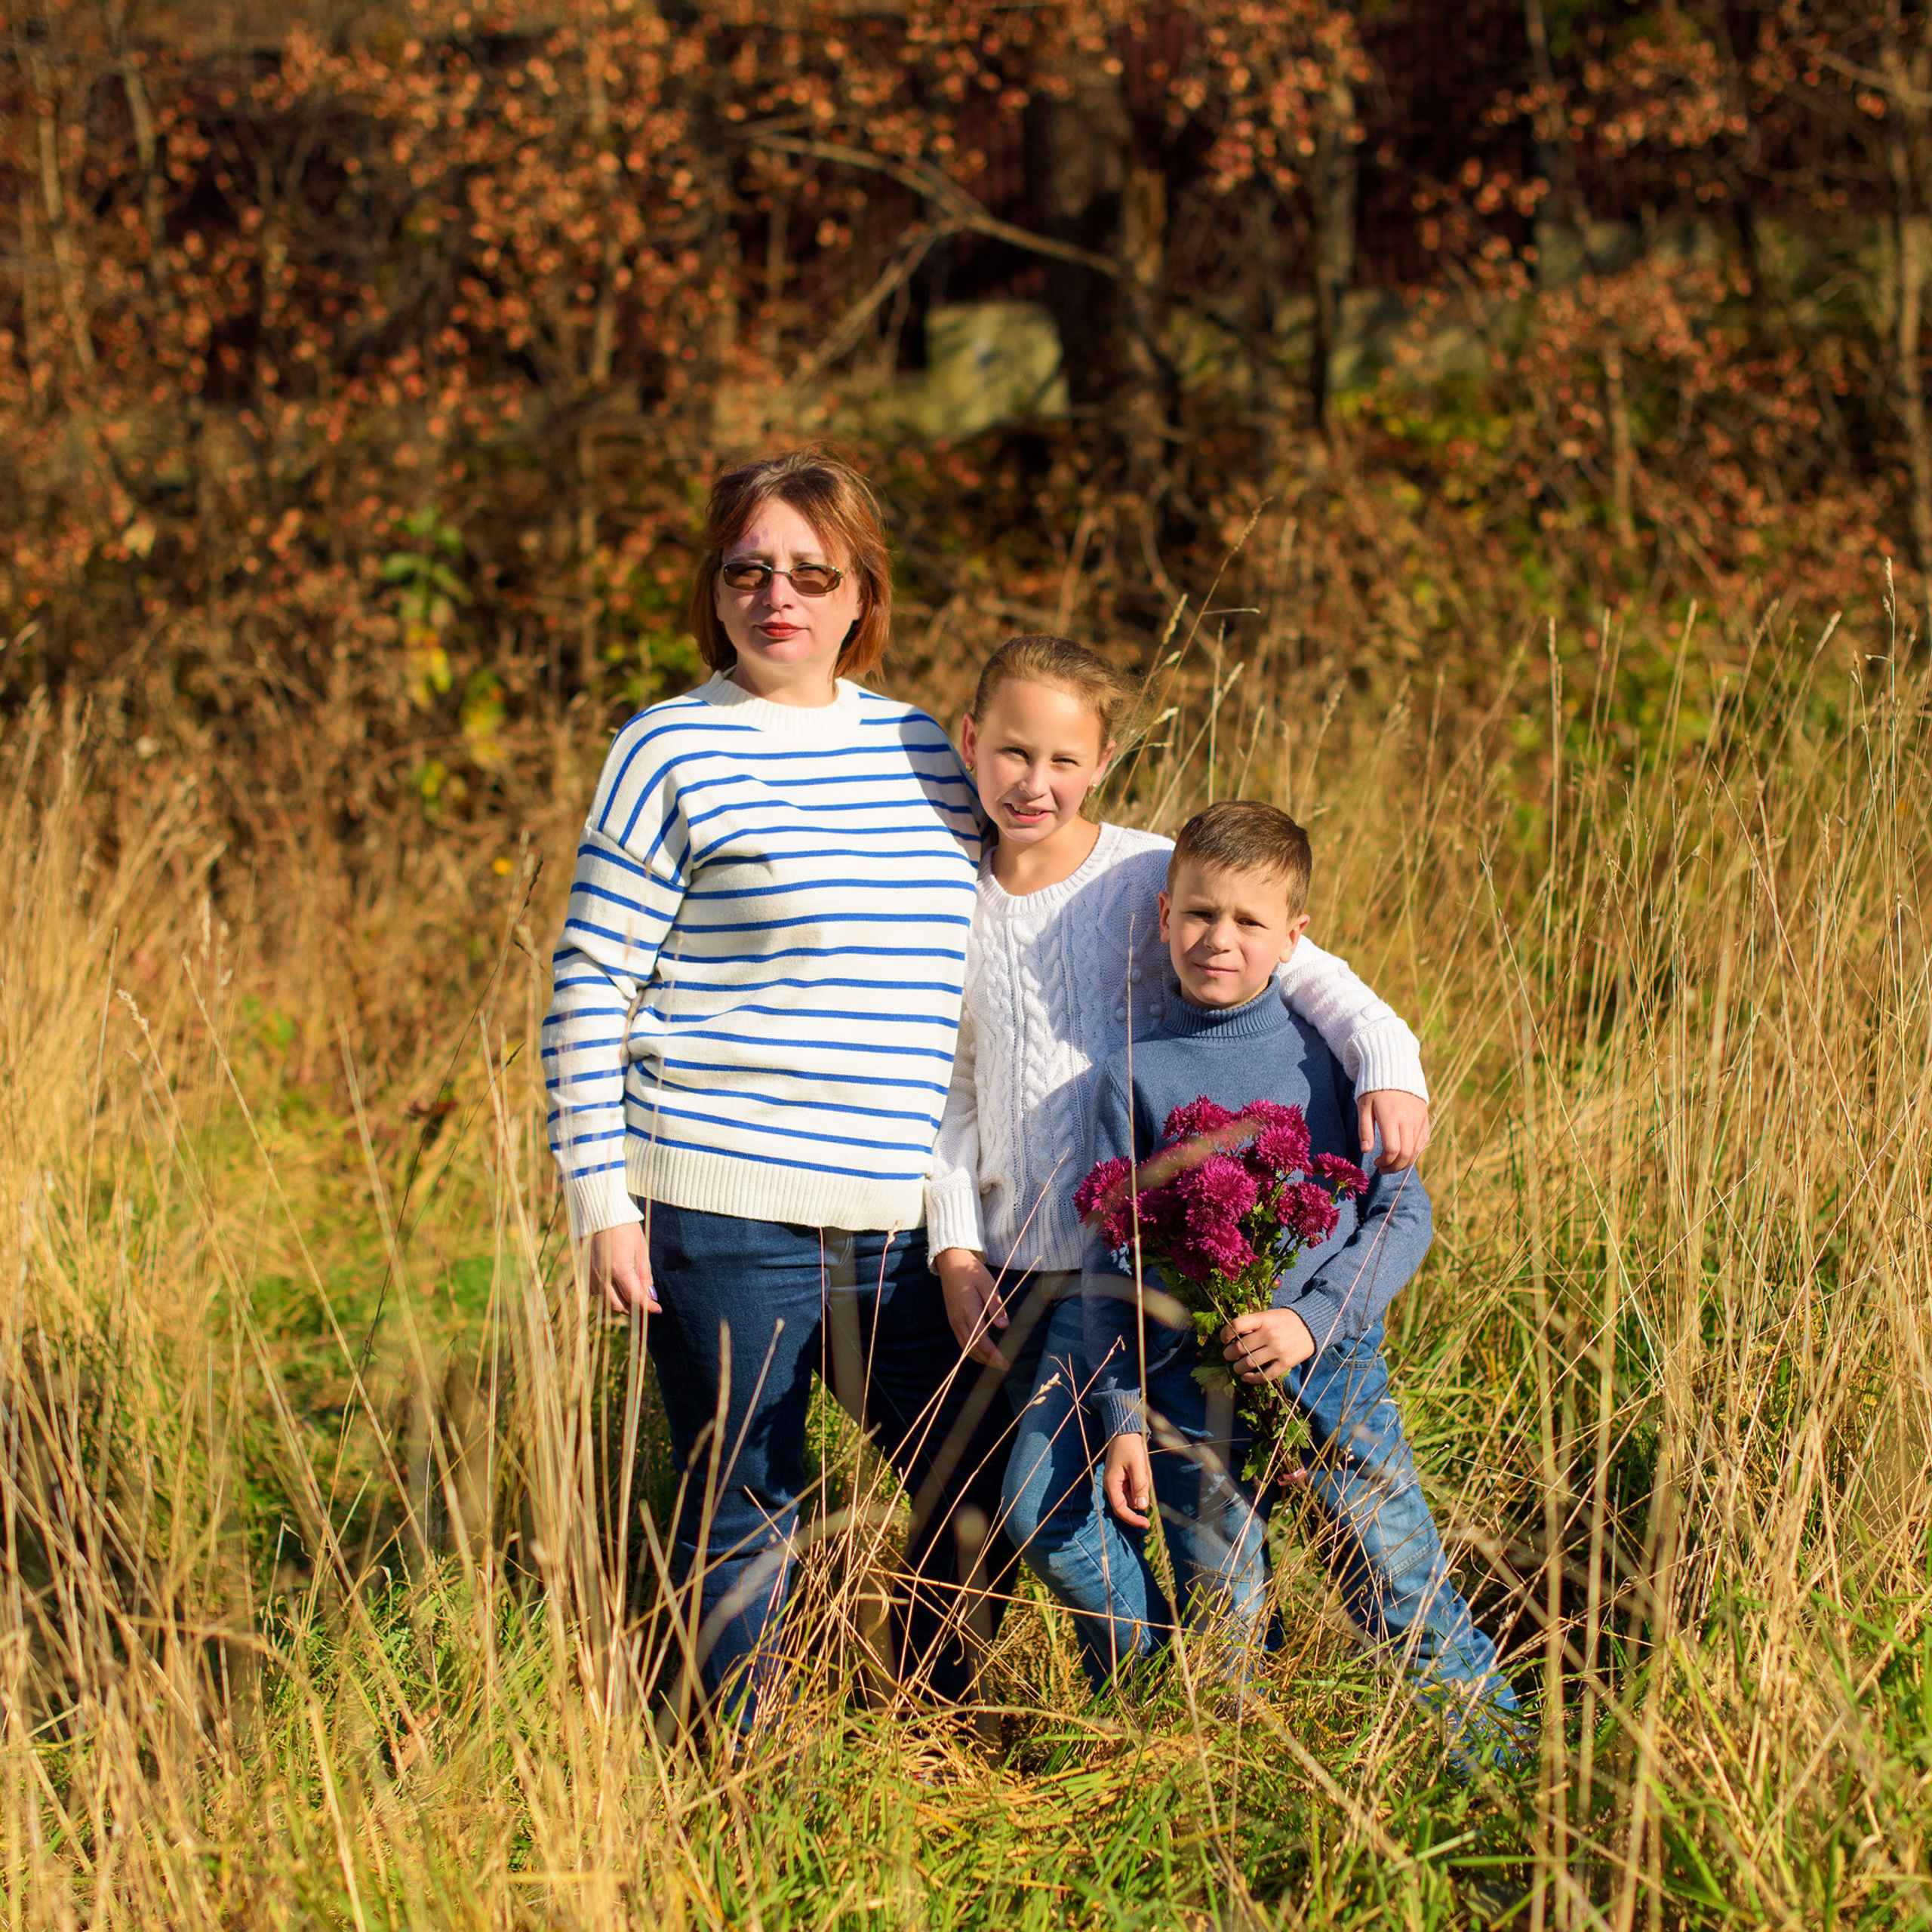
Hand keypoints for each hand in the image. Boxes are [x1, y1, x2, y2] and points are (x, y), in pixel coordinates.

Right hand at [584, 1220, 658, 1315]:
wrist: (600, 1211)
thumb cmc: (624, 1227)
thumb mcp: (640, 1249)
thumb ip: (644, 1275)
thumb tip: (650, 1294)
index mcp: (619, 1269)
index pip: (635, 1298)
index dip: (647, 1307)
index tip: (657, 1309)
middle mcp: (602, 1276)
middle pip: (618, 1305)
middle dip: (633, 1308)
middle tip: (645, 1304)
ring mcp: (590, 1274)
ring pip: (605, 1301)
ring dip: (619, 1302)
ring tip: (631, 1296)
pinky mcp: (583, 1271)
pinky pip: (595, 1291)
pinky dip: (606, 1294)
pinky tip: (615, 1286)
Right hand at [935, 1246, 1007, 1367]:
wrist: (951, 1263)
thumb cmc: (971, 1272)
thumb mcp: (988, 1284)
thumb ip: (995, 1306)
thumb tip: (1003, 1326)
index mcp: (968, 1311)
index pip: (981, 1340)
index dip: (993, 1354)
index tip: (1005, 1362)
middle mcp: (958, 1320)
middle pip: (972, 1348)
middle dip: (988, 1360)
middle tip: (1004, 1367)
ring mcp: (953, 1321)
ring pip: (965, 1347)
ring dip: (980, 1358)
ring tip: (995, 1363)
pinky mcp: (953, 1320)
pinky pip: (962, 1341)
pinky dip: (972, 1351)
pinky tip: (982, 1352)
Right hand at [1104, 1432, 1152, 1529]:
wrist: (1125, 1431)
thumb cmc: (1130, 1447)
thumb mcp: (1138, 1466)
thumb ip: (1139, 1487)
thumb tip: (1142, 1508)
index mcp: (1112, 1484)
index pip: (1121, 1510)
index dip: (1133, 1519)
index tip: (1147, 1524)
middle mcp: (1113, 1486)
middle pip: (1130, 1502)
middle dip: (1141, 1494)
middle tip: (1144, 1473)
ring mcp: (1118, 1483)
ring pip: (1134, 1495)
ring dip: (1142, 1486)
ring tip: (1142, 1466)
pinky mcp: (1123, 1479)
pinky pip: (1135, 1487)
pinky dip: (1141, 1481)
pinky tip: (1141, 1467)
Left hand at [1220, 1308, 1315, 1384]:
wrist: (1311, 1326)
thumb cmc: (1285, 1320)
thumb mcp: (1268, 1315)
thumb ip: (1252, 1324)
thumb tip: (1232, 1336)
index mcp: (1263, 1319)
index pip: (1236, 1325)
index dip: (1225, 1334)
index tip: (1224, 1339)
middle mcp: (1269, 1334)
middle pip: (1240, 1347)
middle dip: (1229, 1354)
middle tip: (1228, 1356)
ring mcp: (1277, 1350)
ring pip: (1248, 1363)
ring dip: (1238, 1368)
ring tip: (1237, 1367)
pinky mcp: (1285, 1363)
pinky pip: (1264, 1375)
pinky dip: (1251, 1379)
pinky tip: (1246, 1377)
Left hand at [1359, 1088, 1429, 1172]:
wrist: (1395, 1071)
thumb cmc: (1374, 1090)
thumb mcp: (1364, 1107)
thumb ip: (1365, 1130)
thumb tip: (1366, 1151)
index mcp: (1391, 1117)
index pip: (1392, 1149)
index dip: (1384, 1162)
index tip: (1376, 1163)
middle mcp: (1408, 1120)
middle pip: (1406, 1154)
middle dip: (1395, 1167)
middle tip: (1383, 1169)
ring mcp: (1419, 1120)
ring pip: (1416, 1150)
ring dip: (1404, 1162)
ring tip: (1392, 1164)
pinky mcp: (1425, 1119)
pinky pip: (1423, 1142)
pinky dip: (1414, 1152)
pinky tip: (1403, 1153)